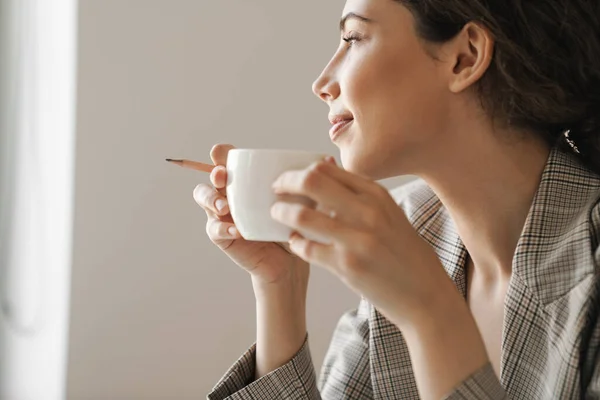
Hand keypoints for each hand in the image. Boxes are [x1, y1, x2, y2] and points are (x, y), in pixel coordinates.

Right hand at [193, 144, 308, 287]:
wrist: (291, 262)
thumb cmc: (294, 227)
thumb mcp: (303, 203)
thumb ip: (311, 182)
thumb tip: (330, 161)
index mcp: (246, 181)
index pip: (228, 161)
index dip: (221, 154)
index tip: (222, 152)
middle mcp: (231, 194)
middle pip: (211, 176)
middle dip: (213, 173)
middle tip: (222, 176)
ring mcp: (224, 215)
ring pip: (204, 199)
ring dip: (210, 199)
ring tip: (223, 206)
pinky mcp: (224, 237)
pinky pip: (213, 229)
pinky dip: (221, 228)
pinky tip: (234, 230)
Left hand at [270, 157, 453, 326]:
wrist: (425, 295)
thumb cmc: (405, 254)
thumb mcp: (390, 215)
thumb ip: (361, 196)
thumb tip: (326, 174)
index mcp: (378, 195)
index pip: (328, 169)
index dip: (302, 170)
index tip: (291, 178)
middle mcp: (368, 212)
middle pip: (312, 181)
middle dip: (286, 182)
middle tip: (276, 189)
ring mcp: (357, 239)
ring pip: (303, 216)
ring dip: (282, 213)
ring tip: (276, 214)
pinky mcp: (347, 266)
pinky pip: (307, 248)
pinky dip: (296, 243)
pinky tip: (295, 243)